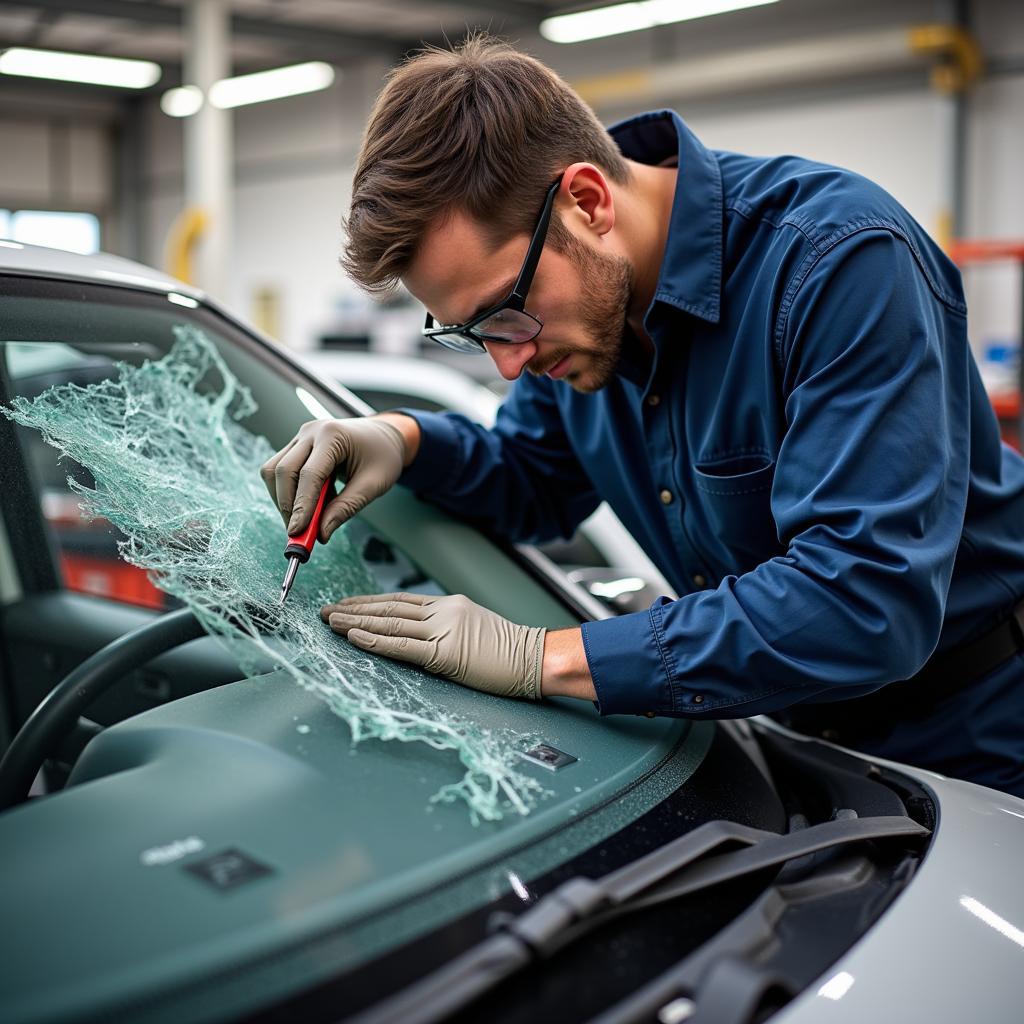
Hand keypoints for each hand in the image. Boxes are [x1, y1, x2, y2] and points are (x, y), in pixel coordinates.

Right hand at [260, 416, 406, 541]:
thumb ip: (346, 508)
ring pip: (274, 470)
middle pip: (284, 471)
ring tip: (307, 518)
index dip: (301, 506)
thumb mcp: (373, 485)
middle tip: (297, 533)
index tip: (297, 531)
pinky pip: (280, 470)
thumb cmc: (383, 457)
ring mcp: (301, 436)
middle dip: (287, 506)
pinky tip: (312, 502)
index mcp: (333, 435)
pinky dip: (289, 492)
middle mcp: (312, 432)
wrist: (384, 436)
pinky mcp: (297, 445)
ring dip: (283, 499)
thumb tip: (321, 533)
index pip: (309, 474)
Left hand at [321, 592, 546, 699]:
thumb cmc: (510, 651)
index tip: (346, 604)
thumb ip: (446, 627)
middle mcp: (443, 611)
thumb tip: (418, 635)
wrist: (535, 657)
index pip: (399, 600)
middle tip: (326, 611)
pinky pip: (402, 645)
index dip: (369, 602)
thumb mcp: (474, 628)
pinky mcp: (446, 653)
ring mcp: (444, 630)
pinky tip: (355, 636)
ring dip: (356, 622)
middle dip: (354, 609)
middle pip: (389, 608)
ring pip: (390, 622)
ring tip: (331, 622)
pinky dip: (375, 640)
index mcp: (449, 604)